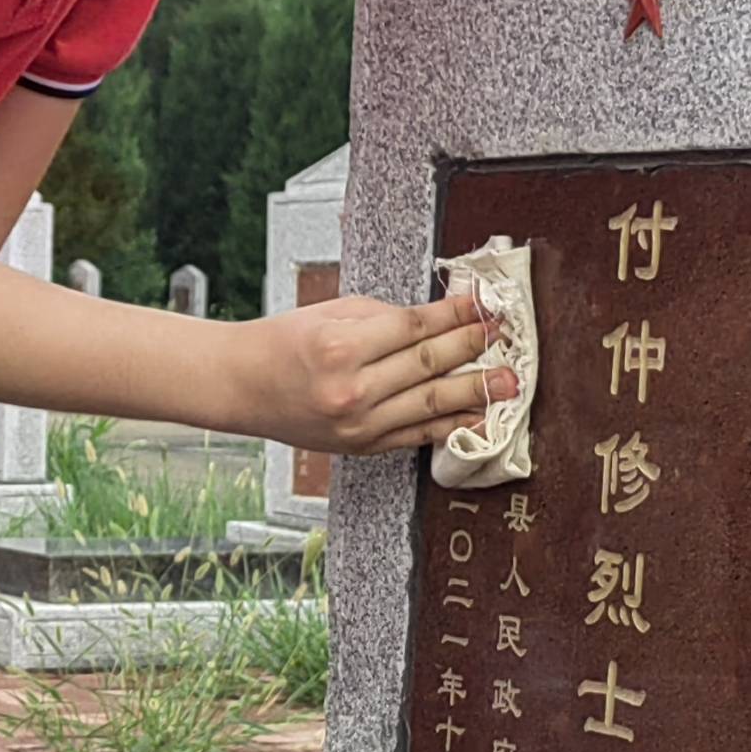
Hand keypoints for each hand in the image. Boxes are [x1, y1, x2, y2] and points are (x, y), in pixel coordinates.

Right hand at [239, 282, 512, 453]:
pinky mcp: (362, 446)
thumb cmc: (283, 342)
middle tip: (504, 336)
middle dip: (472, 347)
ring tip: (508, 382)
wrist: (242, 386)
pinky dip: (451, 427)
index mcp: (340, 346)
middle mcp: (351, 389)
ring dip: (475, 391)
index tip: (483, 305)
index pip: (413, 328)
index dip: (455, 315)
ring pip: (430, 404)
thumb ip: (385, 316)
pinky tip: (478, 418)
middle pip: (427, 365)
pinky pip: (417, 436)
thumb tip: (440, 317)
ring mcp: (358, 424)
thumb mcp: (330, 312)